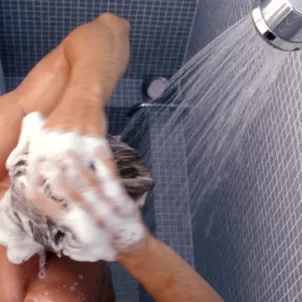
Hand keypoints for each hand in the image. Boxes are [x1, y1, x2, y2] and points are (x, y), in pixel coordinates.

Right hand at [27, 146, 146, 257]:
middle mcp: (91, 217)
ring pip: (90, 185)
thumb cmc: (103, 242)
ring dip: (78, 168)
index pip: (53, 211)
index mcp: (78, 225)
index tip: (29, 185)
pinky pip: (113, 180)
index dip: (40, 199)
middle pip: (72, 194)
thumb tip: (52, 209)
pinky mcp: (123, 201)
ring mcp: (108, 208)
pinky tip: (98, 148)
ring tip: (66, 152)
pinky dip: (104, 164)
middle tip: (43, 160)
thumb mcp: (82, 240)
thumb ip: (68, 223)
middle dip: (57, 177)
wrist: (131, 246)